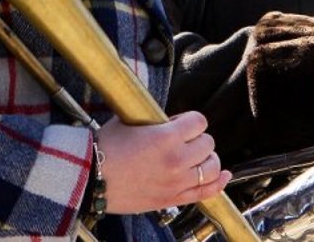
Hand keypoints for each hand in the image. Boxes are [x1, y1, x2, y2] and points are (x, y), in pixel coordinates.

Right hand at [96, 110, 230, 213]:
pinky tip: (224, 175)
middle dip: (197, 138)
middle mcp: (177, 160)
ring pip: (212, 167)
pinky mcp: (173, 198)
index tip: (181, 122)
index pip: (199, 121)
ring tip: (196, 155)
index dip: (191, 120)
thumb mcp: (128, 121)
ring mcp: (177, 182)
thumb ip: (153, 118)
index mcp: (166, 137)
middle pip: (208, 143)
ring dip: (207, 158)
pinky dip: (219, 183)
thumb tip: (168, 115)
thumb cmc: (104, 149)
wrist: (89, 178)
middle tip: (182, 139)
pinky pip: (206, 192)